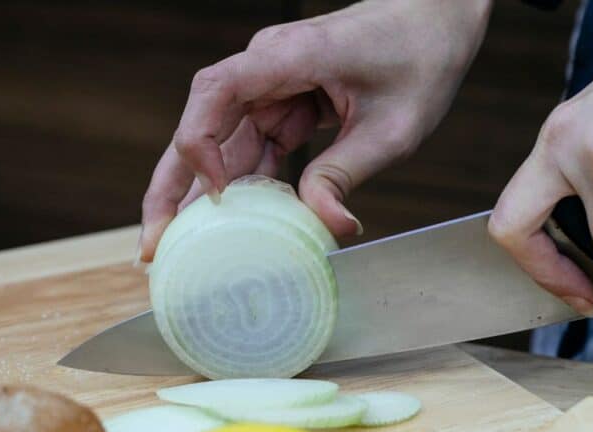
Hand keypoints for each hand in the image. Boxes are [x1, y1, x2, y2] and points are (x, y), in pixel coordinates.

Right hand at [138, 0, 491, 261]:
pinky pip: (259, 146)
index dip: (200, 144)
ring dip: (208, 194)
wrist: (439, 21)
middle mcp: (268, 67)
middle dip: (176, 186)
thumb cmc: (420, 58)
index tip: (218, 194)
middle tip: (153, 244)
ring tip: (182, 249)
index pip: (215, 92)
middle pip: (202, 124)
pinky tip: (240, 226)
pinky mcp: (291, 102)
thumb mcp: (393, 127)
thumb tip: (328, 227)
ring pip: (227, 143)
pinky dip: (251, 185)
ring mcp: (276, 85)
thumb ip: (348, 173)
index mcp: (287, 57)